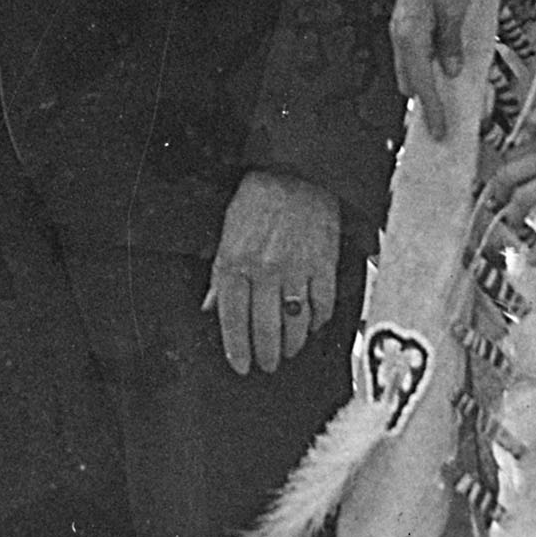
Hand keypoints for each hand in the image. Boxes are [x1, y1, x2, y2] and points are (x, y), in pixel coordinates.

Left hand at [206, 168, 341, 377]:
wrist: (296, 172)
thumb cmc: (258, 199)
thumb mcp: (227, 233)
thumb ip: (219, 274)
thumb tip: (210, 307)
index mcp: (236, 262)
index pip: (233, 319)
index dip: (237, 348)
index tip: (241, 364)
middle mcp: (265, 270)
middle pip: (265, 328)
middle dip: (265, 354)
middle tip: (267, 364)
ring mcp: (297, 269)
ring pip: (294, 323)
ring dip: (290, 344)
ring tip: (287, 351)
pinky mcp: (324, 265)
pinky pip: (322, 305)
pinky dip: (317, 321)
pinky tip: (311, 326)